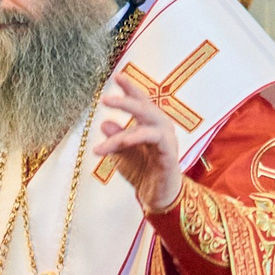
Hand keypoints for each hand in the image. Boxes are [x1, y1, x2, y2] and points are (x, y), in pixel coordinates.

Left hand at [92, 75, 184, 213]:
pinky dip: (135, 136)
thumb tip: (104, 124)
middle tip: (105, 99)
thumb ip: (115, 139)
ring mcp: (167, 140)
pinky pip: (153, 138)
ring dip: (125, 121)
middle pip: (145, 107)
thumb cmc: (142, 173)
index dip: (130, 88)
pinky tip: (121, 140)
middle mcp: (162, 128)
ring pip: (146, 122)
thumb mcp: (122, 154)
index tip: (117, 76)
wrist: (157, 198)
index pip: (141, 102)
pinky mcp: (169, 153)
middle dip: (126, 99)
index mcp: (151, 124)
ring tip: (104, 121)